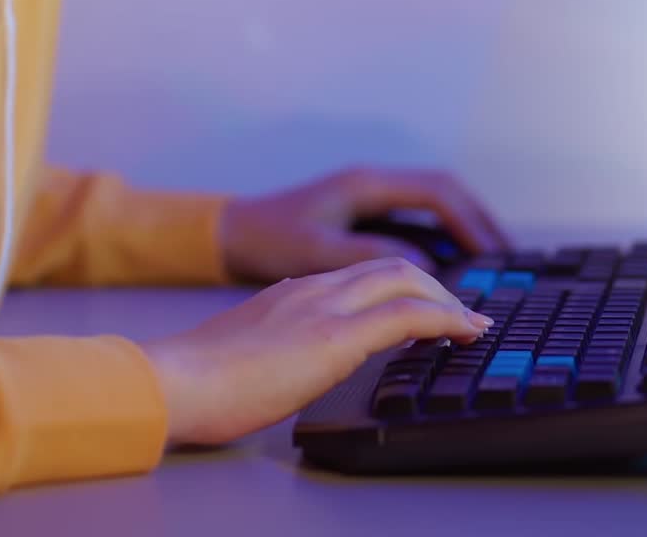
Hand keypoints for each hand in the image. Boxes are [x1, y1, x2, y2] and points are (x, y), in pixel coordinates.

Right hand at [141, 257, 494, 447]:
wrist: (175, 380)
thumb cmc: (199, 379)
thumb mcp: (248, 351)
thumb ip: (276, 345)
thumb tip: (288, 363)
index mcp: (292, 292)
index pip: (360, 275)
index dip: (401, 284)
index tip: (424, 307)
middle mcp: (313, 288)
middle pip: (391, 266)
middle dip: (434, 284)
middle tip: (460, 313)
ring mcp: (324, 306)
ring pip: (405, 278)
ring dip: (447, 298)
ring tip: (471, 323)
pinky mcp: (334, 335)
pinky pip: (407, 315)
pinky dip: (446, 318)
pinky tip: (466, 332)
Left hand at [217, 164, 510, 282]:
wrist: (229, 235)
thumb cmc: (267, 241)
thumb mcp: (320, 253)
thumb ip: (372, 258)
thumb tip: (426, 265)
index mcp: (366, 185)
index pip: (437, 192)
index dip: (471, 221)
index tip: (494, 254)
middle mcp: (371, 184)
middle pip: (442, 192)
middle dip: (477, 221)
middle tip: (507, 258)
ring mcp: (366, 198)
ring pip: (429, 205)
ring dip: (461, 228)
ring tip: (489, 263)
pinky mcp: (360, 216)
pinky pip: (412, 219)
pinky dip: (438, 238)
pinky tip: (448, 267)